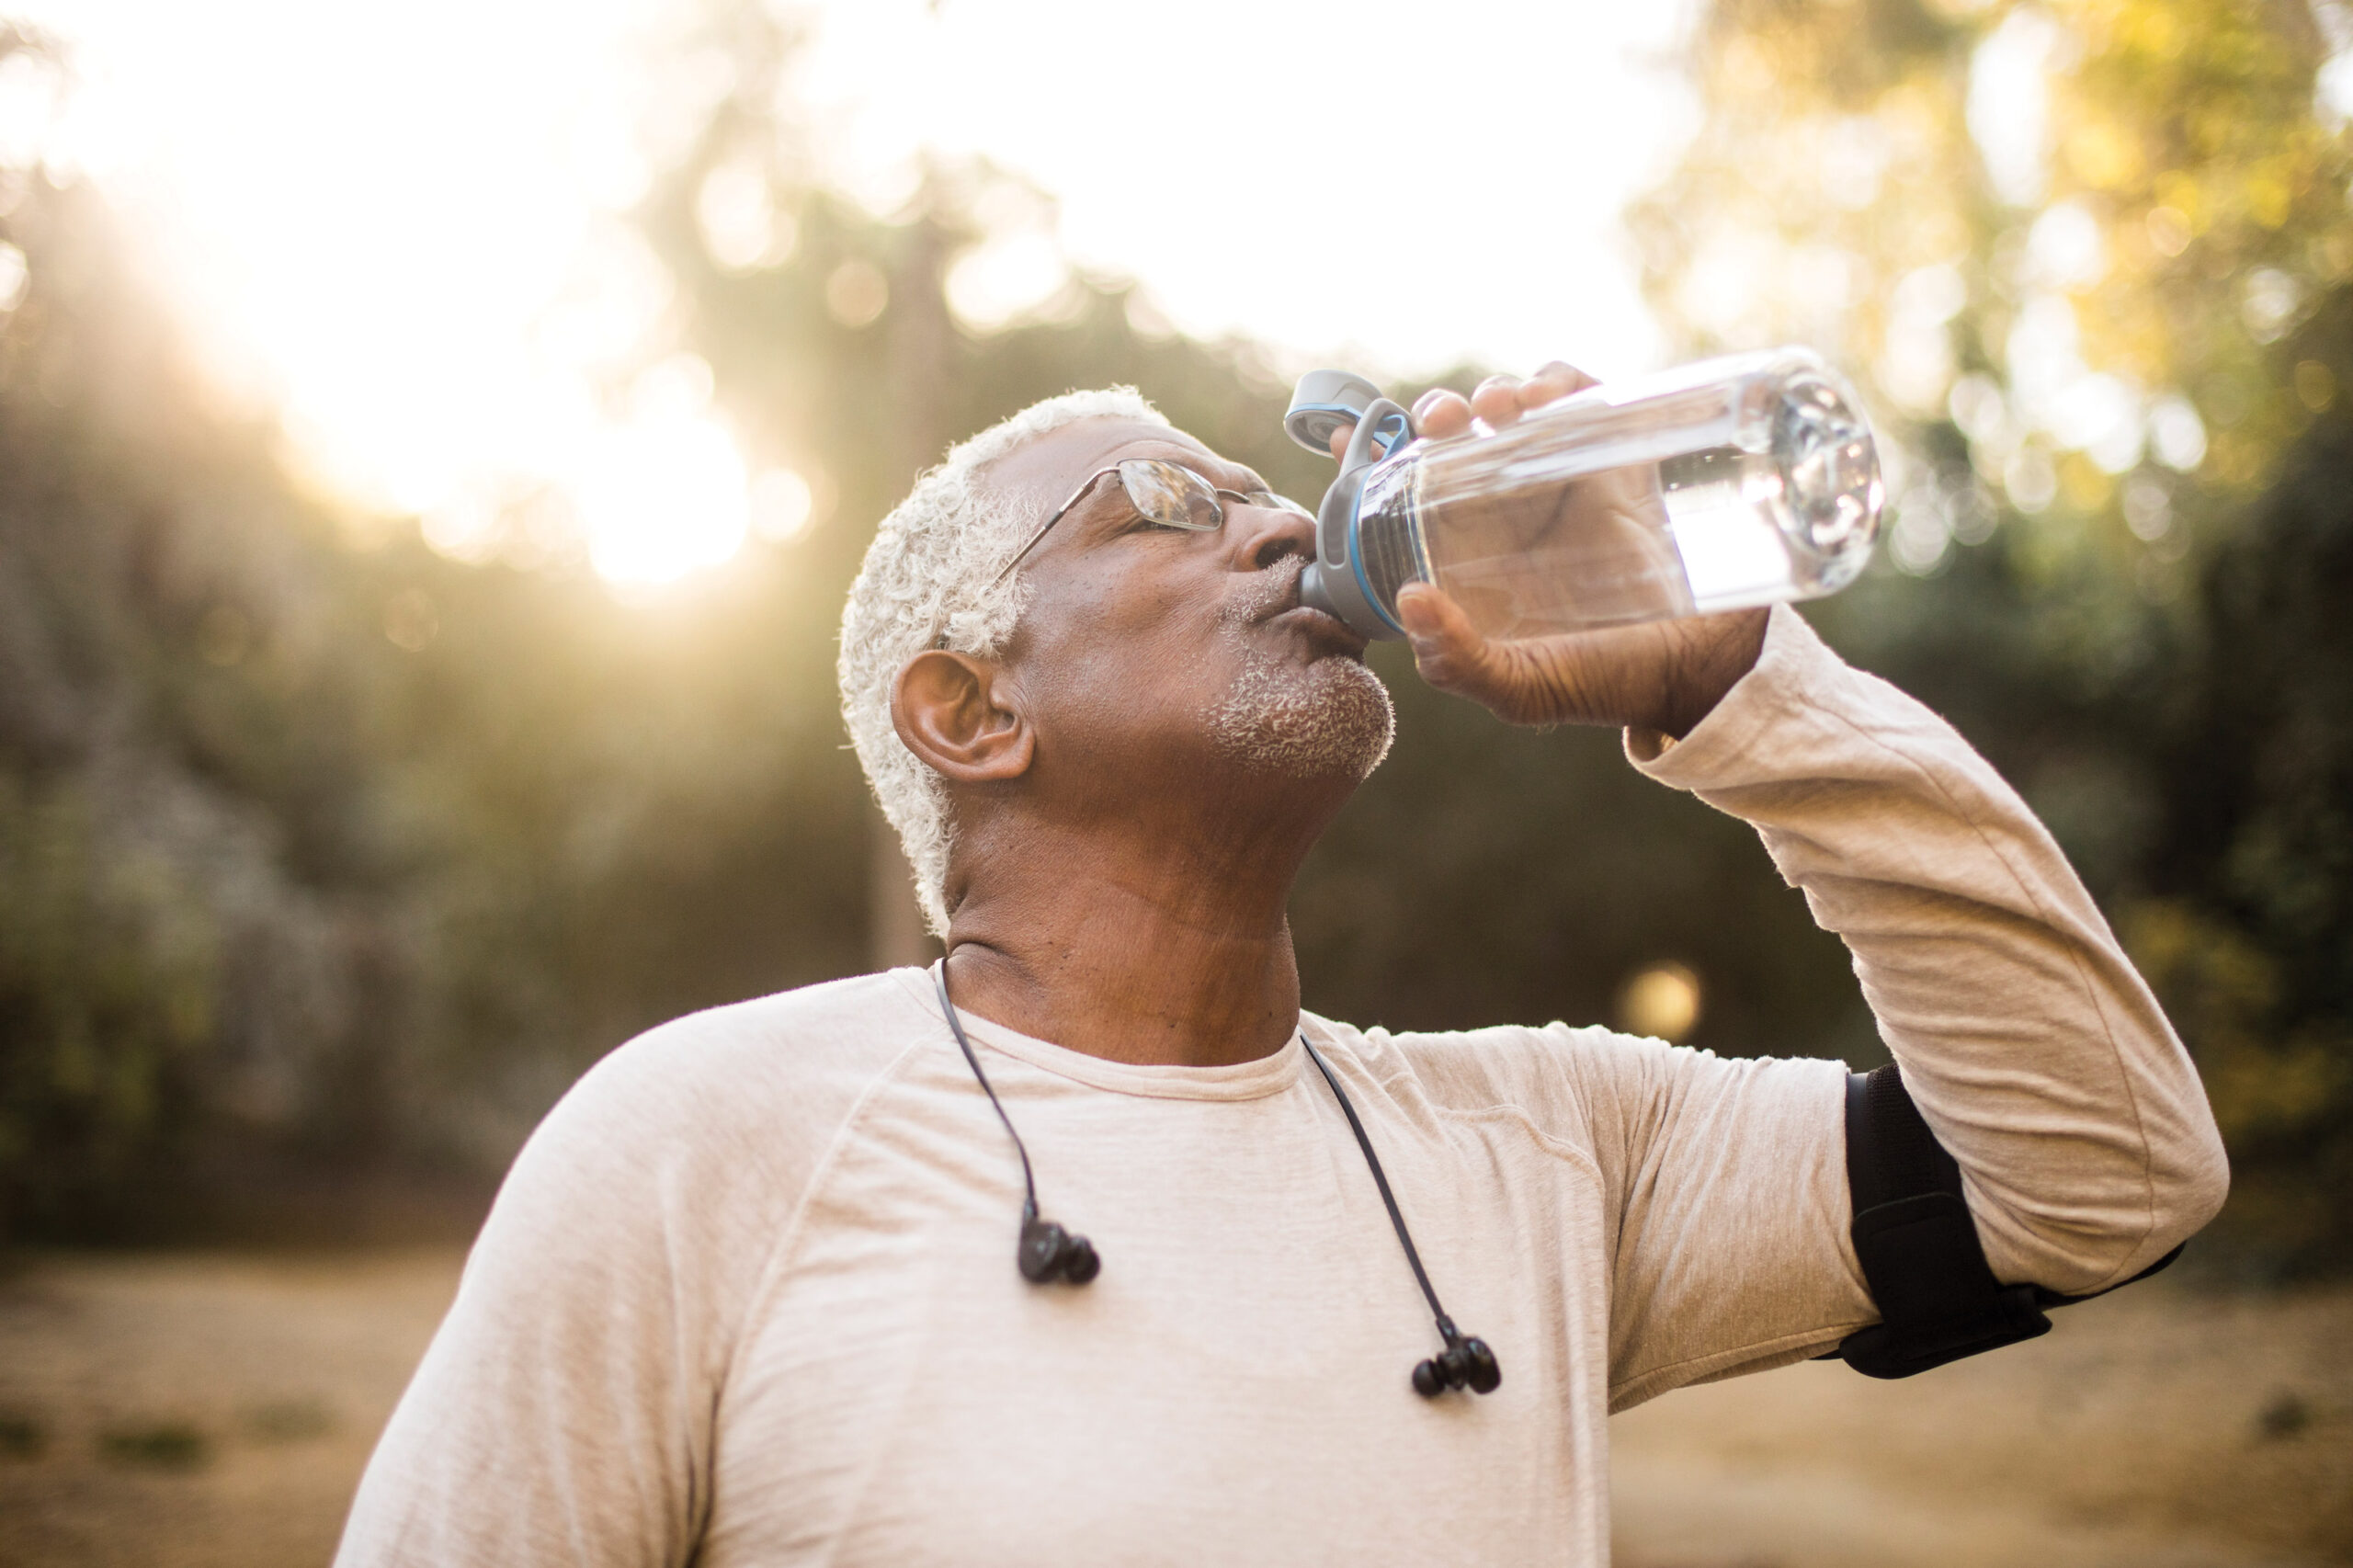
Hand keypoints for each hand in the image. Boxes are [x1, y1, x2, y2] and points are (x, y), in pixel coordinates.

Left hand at [1330, 363, 1766, 737]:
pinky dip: (1558, 380)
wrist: (1700, 669)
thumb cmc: (1603, 681)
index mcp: (1471, 554)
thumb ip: (1459, 662)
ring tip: (1499, 408)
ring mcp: (1564, 478)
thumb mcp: (1520, 688)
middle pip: (1459, 437)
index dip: (1375, 456)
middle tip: (1439, 422)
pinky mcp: (1618, 457)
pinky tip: (1547, 396)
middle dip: (1438, 413)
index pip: (1409, 492)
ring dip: (1494, 390)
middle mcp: (1510, 510)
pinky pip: (1581, 397)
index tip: (1351, 436)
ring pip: (1515, 407)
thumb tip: (1409, 600)